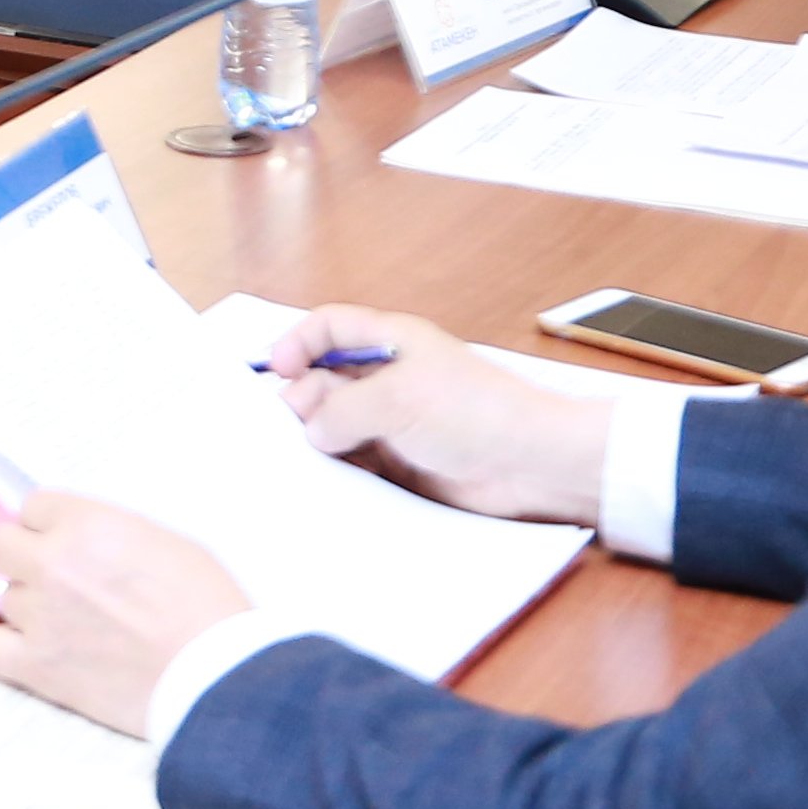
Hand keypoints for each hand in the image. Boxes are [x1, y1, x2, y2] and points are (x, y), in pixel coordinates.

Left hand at [0, 494, 252, 738]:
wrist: (212, 676)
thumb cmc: (205, 603)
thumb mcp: (162, 540)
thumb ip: (109, 532)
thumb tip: (84, 540)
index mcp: (83, 524)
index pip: (33, 507)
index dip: (52, 525)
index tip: (70, 543)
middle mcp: (50, 563)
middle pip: (2, 546)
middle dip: (27, 558)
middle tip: (62, 580)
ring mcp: (38, 615)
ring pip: (7, 598)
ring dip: (33, 607)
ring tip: (74, 626)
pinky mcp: (36, 666)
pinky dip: (13, 649)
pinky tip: (43, 652)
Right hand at [262, 306, 618, 525]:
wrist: (531, 465)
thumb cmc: (482, 413)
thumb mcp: (397, 398)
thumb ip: (341, 409)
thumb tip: (311, 427)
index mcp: (393, 341)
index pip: (328, 328)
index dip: (297, 343)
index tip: (276, 371)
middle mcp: (391, 378)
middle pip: (325, 379)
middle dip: (303, 400)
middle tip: (292, 426)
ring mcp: (396, 421)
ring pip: (337, 425)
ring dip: (320, 440)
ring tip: (309, 457)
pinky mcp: (403, 462)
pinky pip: (356, 462)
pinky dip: (339, 469)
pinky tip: (330, 480)